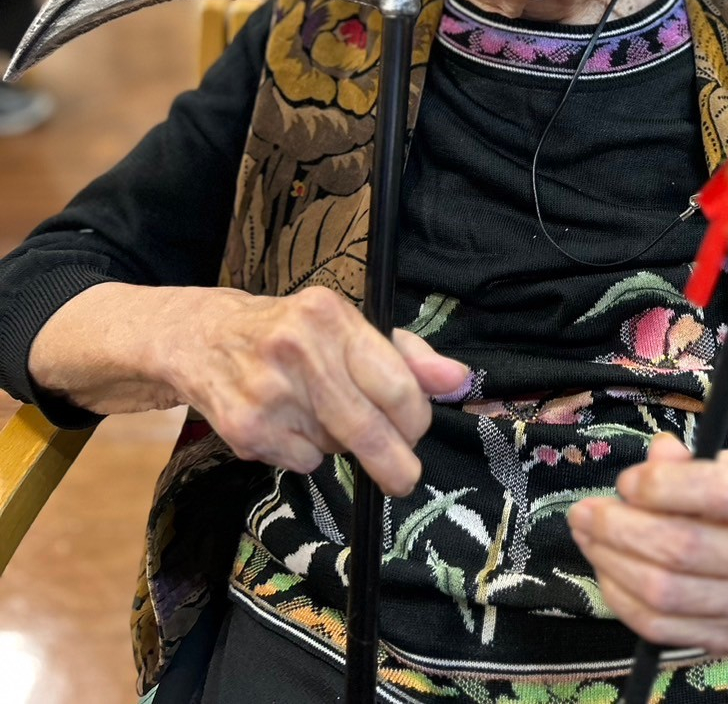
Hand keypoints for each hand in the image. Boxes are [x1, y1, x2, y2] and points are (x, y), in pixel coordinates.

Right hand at [162, 285, 468, 493]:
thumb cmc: (293, 330)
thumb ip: (407, 354)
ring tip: (315, 409)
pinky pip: (301, 463)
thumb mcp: (346, 325)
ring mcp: (266, 393)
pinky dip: (305, 453)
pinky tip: (286, 421)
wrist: (204, 338)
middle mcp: (297, 350)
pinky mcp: (244, 430)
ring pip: (333, 447)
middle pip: (366, 428)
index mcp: (330, 316)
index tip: (416, 431)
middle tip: (403, 477)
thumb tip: (458, 380)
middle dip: (393, 463)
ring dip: (339, 444)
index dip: (415, 418)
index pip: (395, 383)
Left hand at [568, 434, 727, 655]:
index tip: (628, 479)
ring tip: (589, 536)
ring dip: (612, 563)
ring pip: (668, 595)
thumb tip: (655, 456)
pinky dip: (624, 600)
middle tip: (587, 510)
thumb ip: (697, 463)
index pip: (720, 495)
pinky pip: (665, 630)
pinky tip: (608, 570)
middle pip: (684, 550)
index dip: (662, 486)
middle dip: (620, 528)